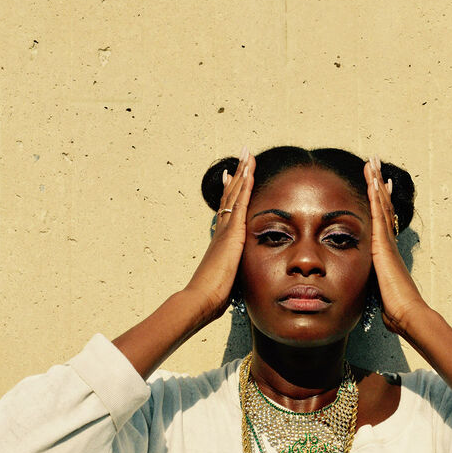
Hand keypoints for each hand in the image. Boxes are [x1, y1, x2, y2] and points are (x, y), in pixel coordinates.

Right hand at [185, 148, 254, 324]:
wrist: (201, 298)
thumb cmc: (212, 296)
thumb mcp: (227, 280)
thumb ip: (232, 273)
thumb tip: (235, 281)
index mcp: (222, 240)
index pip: (228, 210)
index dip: (231, 192)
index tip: (232, 175)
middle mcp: (222, 230)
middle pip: (230, 195)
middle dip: (238, 174)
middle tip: (242, 155)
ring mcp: (226, 229)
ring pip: (235, 194)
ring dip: (242, 173)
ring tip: (247, 154)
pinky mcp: (232, 233)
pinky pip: (240, 203)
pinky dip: (245, 186)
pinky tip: (250, 171)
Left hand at [364, 156, 427, 334]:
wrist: (407, 313)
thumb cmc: (395, 309)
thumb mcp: (379, 294)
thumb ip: (374, 287)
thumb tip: (372, 293)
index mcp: (386, 253)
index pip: (382, 221)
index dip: (380, 201)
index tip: (380, 185)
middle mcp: (388, 243)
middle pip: (382, 206)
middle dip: (378, 184)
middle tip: (374, 163)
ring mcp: (387, 242)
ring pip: (381, 205)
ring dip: (376, 182)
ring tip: (372, 162)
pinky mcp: (383, 245)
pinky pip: (378, 215)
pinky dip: (375, 197)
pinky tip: (372, 181)